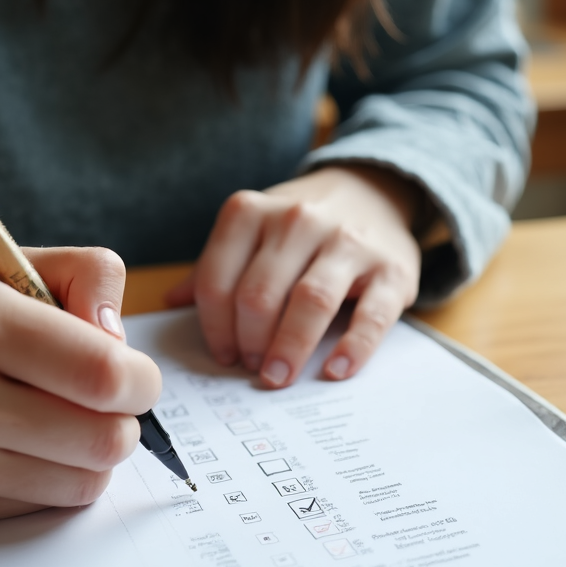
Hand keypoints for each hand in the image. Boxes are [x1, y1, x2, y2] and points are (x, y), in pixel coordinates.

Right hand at [0, 247, 161, 537]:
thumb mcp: (10, 267)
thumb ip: (89, 276)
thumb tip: (123, 345)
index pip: (102, 373)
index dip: (141, 380)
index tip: (135, 375)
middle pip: (102, 440)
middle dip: (122, 421)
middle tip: (101, 403)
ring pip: (80, 484)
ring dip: (89, 455)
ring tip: (59, 422)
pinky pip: (37, 509)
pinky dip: (46, 481)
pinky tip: (14, 449)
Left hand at [167, 165, 421, 387]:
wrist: (374, 191)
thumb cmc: (303, 225)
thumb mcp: (255, 229)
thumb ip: (217, 265)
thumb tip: (173, 303)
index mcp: (253, 212)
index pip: (217, 280)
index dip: (214, 327)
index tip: (223, 355)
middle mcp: (299, 220)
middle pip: (260, 295)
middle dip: (249, 342)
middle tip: (251, 368)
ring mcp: (349, 243)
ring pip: (310, 302)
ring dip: (289, 348)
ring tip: (278, 375)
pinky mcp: (392, 270)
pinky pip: (371, 316)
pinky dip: (352, 349)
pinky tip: (333, 370)